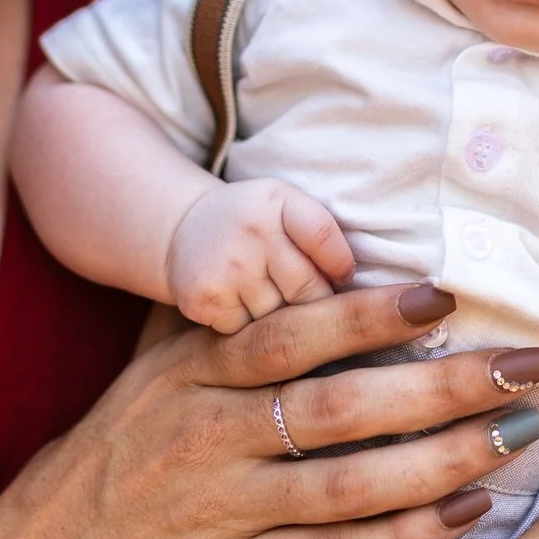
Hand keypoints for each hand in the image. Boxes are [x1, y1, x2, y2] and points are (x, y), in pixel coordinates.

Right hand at [0, 284, 538, 538]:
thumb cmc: (103, 469)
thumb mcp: (144, 382)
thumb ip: (211, 323)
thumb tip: (283, 255)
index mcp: (188, 377)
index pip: (290, 332)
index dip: (370, 310)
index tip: (445, 291)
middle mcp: (208, 437)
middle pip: (343, 402)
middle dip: (442, 380)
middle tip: (524, 362)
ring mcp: (225, 510)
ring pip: (354, 481)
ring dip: (446, 457)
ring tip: (516, 433)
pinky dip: (409, 535)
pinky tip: (467, 512)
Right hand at [167, 178, 355, 332]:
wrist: (185, 227)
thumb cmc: (252, 221)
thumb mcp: (286, 203)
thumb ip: (321, 232)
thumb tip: (353, 283)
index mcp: (277, 202)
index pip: (322, 237)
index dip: (341, 264)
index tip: (343, 277)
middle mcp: (250, 233)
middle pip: (308, 290)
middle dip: (318, 303)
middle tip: (309, 300)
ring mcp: (225, 270)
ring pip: (281, 321)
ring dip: (286, 323)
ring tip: (274, 303)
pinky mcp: (204, 301)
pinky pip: (248, 336)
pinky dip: (252, 334)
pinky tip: (246, 312)